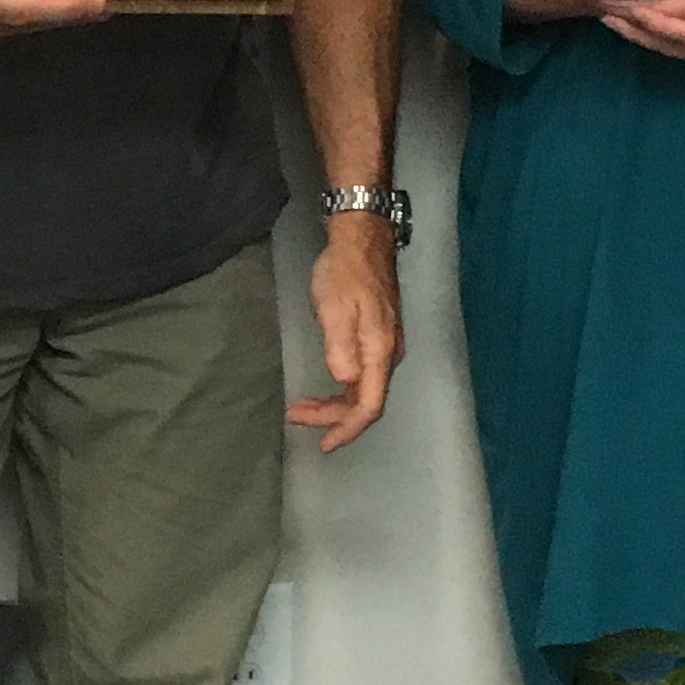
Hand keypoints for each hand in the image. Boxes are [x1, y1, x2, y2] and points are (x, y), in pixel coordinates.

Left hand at [292, 222, 403, 451]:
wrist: (362, 239)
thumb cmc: (345, 272)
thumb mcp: (334, 308)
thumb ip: (340, 346)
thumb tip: (345, 380)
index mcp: (379, 352)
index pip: (369, 406)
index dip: (347, 429)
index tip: (324, 445)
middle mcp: (387, 354)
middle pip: (365, 401)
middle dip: (332, 417)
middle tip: (296, 416)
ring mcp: (385, 346)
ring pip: (363, 389)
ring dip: (334, 402)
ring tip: (301, 407)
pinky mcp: (377, 337)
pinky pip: (362, 374)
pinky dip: (341, 386)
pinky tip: (325, 384)